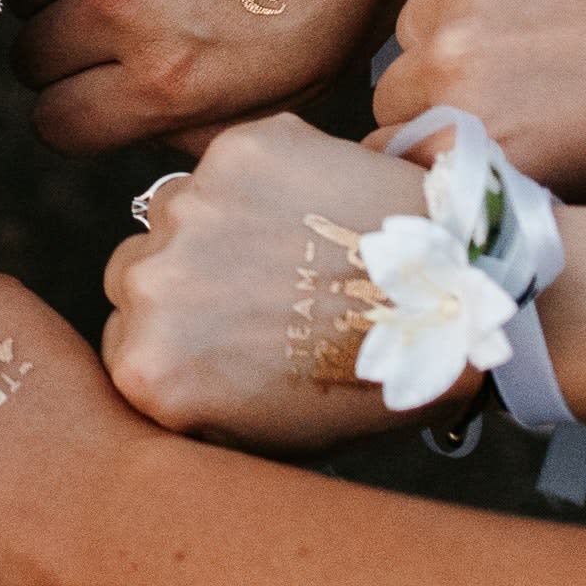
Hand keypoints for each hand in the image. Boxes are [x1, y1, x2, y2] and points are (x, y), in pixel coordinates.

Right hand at [12, 0, 436, 153]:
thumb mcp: (307, 80)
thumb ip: (217, 116)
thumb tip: (160, 127)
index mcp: (172, 78)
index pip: (58, 127)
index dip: (78, 122)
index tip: (102, 102)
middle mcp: (124, 11)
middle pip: (31, 60)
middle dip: (63, 62)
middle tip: (108, 45)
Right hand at [99, 116, 453, 453]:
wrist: (462, 307)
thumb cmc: (375, 382)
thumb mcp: (262, 433)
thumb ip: (193, 394)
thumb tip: (171, 367)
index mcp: (144, 367)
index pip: (124, 336)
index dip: (177, 336)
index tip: (223, 336)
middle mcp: (148, 285)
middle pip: (134, 269)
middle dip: (186, 279)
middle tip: (261, 293)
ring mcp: (190, 210)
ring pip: (177, 209)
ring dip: (219, 223)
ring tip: (298, 248)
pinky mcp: (239, 152)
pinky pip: (229, 163)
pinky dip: (267, 178)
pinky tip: (319, 210)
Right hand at [376, 0, 585, 199]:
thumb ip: (509, 186)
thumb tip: (464, 187)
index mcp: (476, 139)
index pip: (384, 155)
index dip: (425, 161)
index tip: (461, 158)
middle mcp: (456, 56)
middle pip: (396, 85)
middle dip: (436, 100)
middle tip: (505, 104)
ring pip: (426, 17)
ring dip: (460, 34)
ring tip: (538, 45)